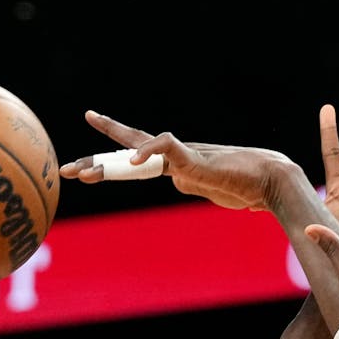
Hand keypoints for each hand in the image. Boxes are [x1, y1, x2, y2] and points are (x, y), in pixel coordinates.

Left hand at [59, 110, 300, 211]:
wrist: (273, 181)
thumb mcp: (211, 190)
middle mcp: (174, 157)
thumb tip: (180, 181)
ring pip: (136, 152)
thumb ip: (191, 184)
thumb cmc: (248, 187)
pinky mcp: (195, 158)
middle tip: (65, 169)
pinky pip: (165, 148)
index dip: (109, 160)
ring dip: (108, 164)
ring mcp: (183, 156)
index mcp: (176, 166)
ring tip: (84, 174)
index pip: (134, 159)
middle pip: (126, 152)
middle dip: (95, 159)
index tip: (83, 166)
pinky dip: (147, 152)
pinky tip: (132, 161)